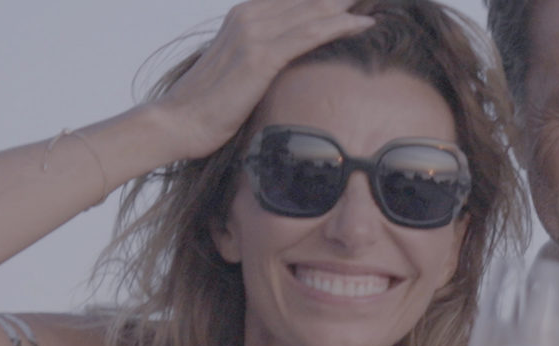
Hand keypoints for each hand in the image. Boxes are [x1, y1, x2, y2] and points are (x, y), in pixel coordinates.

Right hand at [145, 0, 375, 159]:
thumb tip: (292, 62)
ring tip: (379, 4)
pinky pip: (309, 34)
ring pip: (314, 11)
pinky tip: (364, 25)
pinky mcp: (260, 56)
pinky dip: (339, 26)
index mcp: (245, 15)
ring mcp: (254, 33)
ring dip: (350, 6)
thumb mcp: (242, 69)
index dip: (330, 0)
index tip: (361, 0)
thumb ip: (265, 55)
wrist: (179, 121)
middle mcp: (250, 15)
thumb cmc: (210, 103)